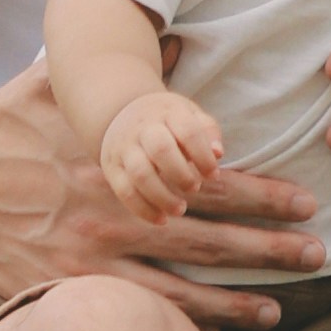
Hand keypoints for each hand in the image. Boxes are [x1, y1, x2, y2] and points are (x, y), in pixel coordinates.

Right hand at [0, 57, 324, 330]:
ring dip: (236, 296)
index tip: (306, 197)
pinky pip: (131, 317)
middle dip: (268, 245)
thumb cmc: (2, 124)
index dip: (263, 190)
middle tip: (319, 250)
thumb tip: (177, 34)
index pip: (209, 177)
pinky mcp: (62, 292)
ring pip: (179, 285)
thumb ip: (123, 65)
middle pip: (209, 234)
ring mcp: (89, 258)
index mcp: (123, 158)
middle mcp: (115, 210)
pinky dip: (175, 329)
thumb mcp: (58, 82)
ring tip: (282, 306)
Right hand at [100, 91, 225, 222]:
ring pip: (140, 174)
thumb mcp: (189, 115)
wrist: (123, 114)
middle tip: (195, 188)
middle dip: (181, 174)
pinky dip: (143, 210)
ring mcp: (124, 147)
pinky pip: (125, 192)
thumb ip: (207, 131)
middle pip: (160, 149)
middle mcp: (143, 128)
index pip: (188, 131)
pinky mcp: (112, 168)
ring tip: (180, 209)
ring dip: (162, 197)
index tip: (213, 174)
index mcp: (168, 112)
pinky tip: (161, 219)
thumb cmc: (167, 121)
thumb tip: (218, 153)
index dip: (203, 155)